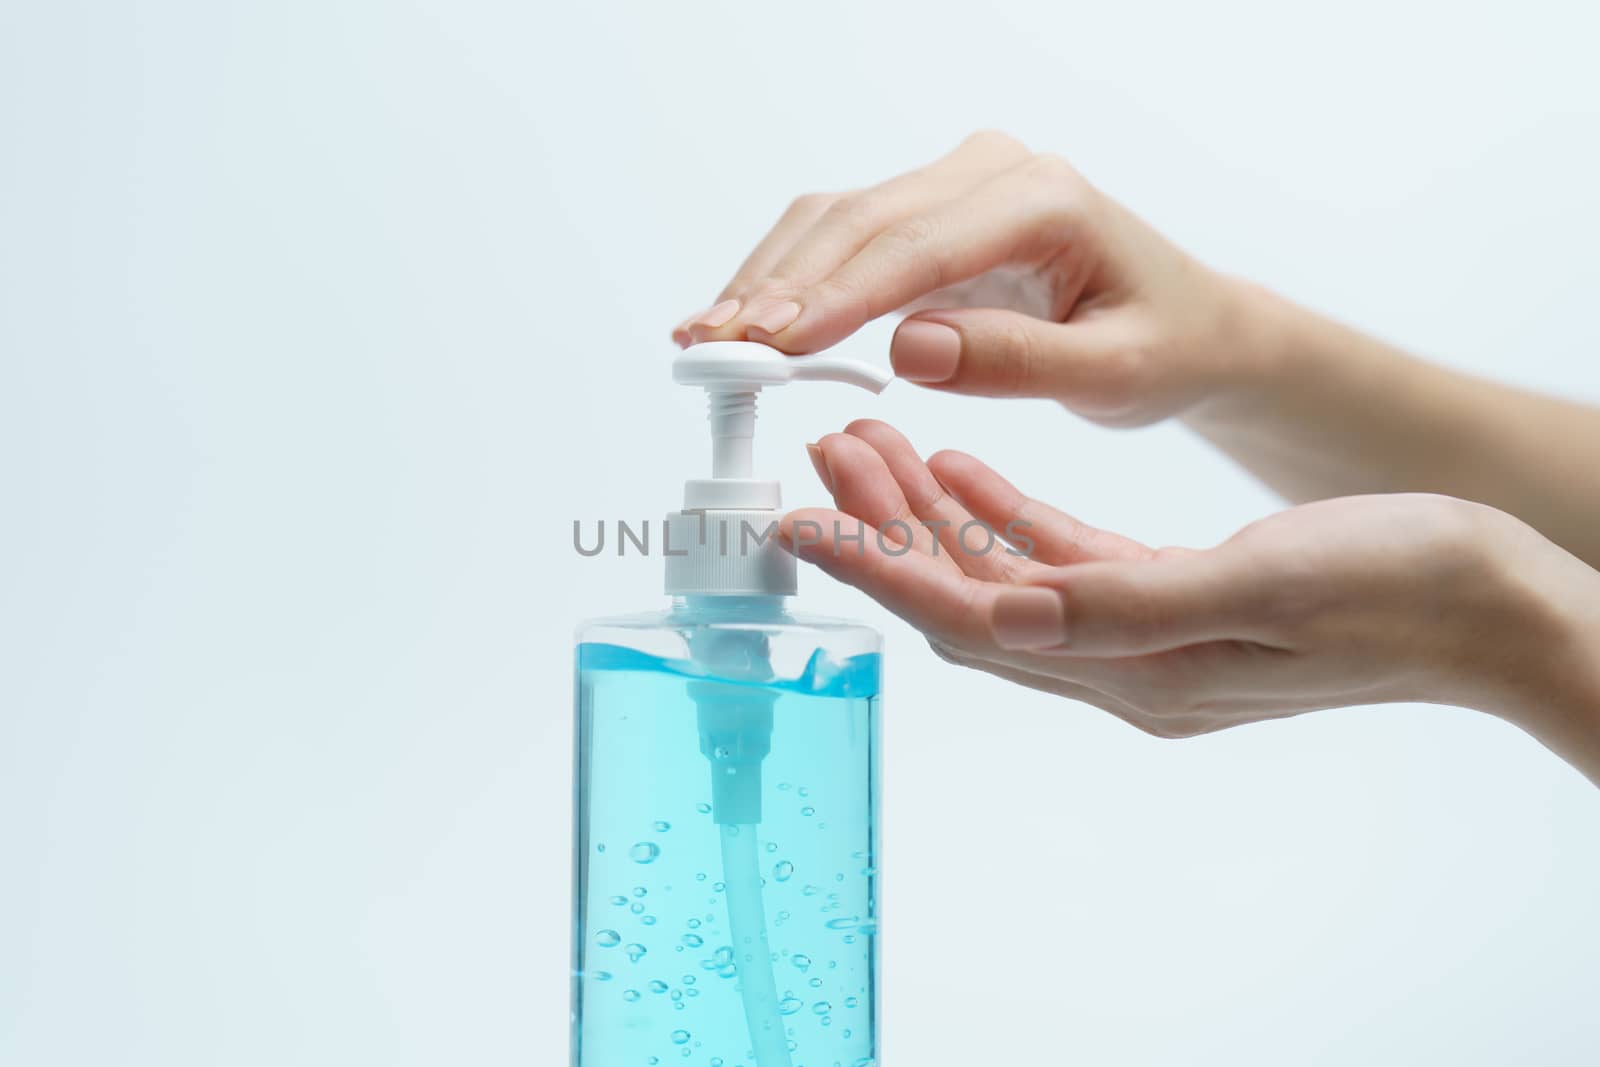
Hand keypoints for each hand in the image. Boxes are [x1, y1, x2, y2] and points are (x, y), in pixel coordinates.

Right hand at [673, 130, 1263, 426]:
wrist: (1188, 326)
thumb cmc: (1163, 348)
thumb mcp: (1115, 373)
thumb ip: (1019, 360)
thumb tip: (906, 346)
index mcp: (1044, 198)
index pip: (919, 246)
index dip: (837, 297)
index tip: (771, 346)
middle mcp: (992, 171)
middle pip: (860, 220)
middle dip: (780, 287)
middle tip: (713, 350)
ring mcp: (956, 184)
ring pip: (837, 220)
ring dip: (769, 279)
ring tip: (705, 338)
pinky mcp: (930, 213)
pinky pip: (845, 237)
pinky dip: (789, 278)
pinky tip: (744, 321)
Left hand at [779, 420, 1599, 780]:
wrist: (1495, 604)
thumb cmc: (1401, 590)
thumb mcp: (1266, 587)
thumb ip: (1128, 604)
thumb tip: (1003, 614)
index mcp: (1135, 670)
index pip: (970, 621)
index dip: (878, 572)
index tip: (802, 523)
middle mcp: (1120, 662)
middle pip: (964, 597)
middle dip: (885, 530)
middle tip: (822, 455)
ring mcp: (1140, 631)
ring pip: (998, 573)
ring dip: (929, 513)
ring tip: (867, 444)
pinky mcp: (1165, 592)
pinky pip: (1055, 555)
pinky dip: (997, 511)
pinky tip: (958, 467)